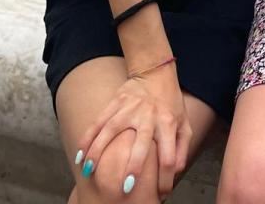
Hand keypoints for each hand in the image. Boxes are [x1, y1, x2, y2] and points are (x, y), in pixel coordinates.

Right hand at [76, 66, 189, 198]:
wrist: (155, 72)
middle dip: (134, 166)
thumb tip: (176, 172)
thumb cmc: (170, 103)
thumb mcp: (184, 123)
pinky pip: (99, 121)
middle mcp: (149, 116)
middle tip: (125, 188)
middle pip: (141, 143)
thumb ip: (181, 148)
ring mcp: (130, 108)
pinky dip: (87, 138)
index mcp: (168, 123)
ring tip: (89, 172)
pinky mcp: (116, 102)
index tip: (160, 194)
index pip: (168, 155)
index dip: (165, 178)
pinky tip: (80, 154)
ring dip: (99, 152)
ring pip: (111, 131)